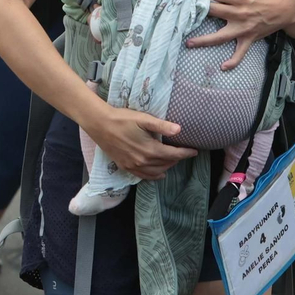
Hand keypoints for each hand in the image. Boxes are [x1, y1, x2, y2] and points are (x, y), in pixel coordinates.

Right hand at [82, 105, 198, 179]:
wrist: (100, 124)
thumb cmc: (122, 118)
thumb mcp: (144, 119)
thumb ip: (162, 126)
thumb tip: (179, 130)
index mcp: (150, 149)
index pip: (173, 155)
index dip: (186, 153)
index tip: (195, 151)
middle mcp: (143, 161)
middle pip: (166, 164)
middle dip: (177, 158)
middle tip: (183, 152)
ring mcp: (133, 166)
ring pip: (156, 172)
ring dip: (167, 167)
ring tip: (173, 160)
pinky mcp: (125, 167)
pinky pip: (144, 176)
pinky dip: (154, 176)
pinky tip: (159, 174)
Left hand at [190, 0, 294, 68]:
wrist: (286, 9)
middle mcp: (238, 13)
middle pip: (213, 12)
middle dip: (199, 10)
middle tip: (183, 10)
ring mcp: (243, 28)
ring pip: (220, 36)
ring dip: (204, 40)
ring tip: (188, 43)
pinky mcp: (248, 38)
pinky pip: (240, 52)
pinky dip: (233, 61)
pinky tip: (223, 67)